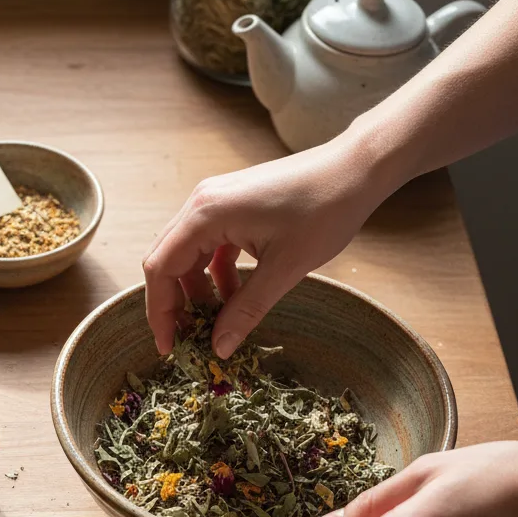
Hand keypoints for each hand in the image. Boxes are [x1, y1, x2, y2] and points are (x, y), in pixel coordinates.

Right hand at [142, 134, 391, 357]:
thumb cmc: (325, 210)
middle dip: (173, 304)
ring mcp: (215, 202)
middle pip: (166, 261)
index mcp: (205, 214)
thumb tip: (219, 349)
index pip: (160, 269)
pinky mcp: (232, 205)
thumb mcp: (285, 269)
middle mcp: (201, 204)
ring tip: (216, 322)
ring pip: (187, 255)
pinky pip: (209, 246)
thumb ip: (246, 311)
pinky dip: (216, 274)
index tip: (168, 346)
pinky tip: (236, 296)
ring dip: (197, 290)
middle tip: (187, 339)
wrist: (357, 168)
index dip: (160, 312)